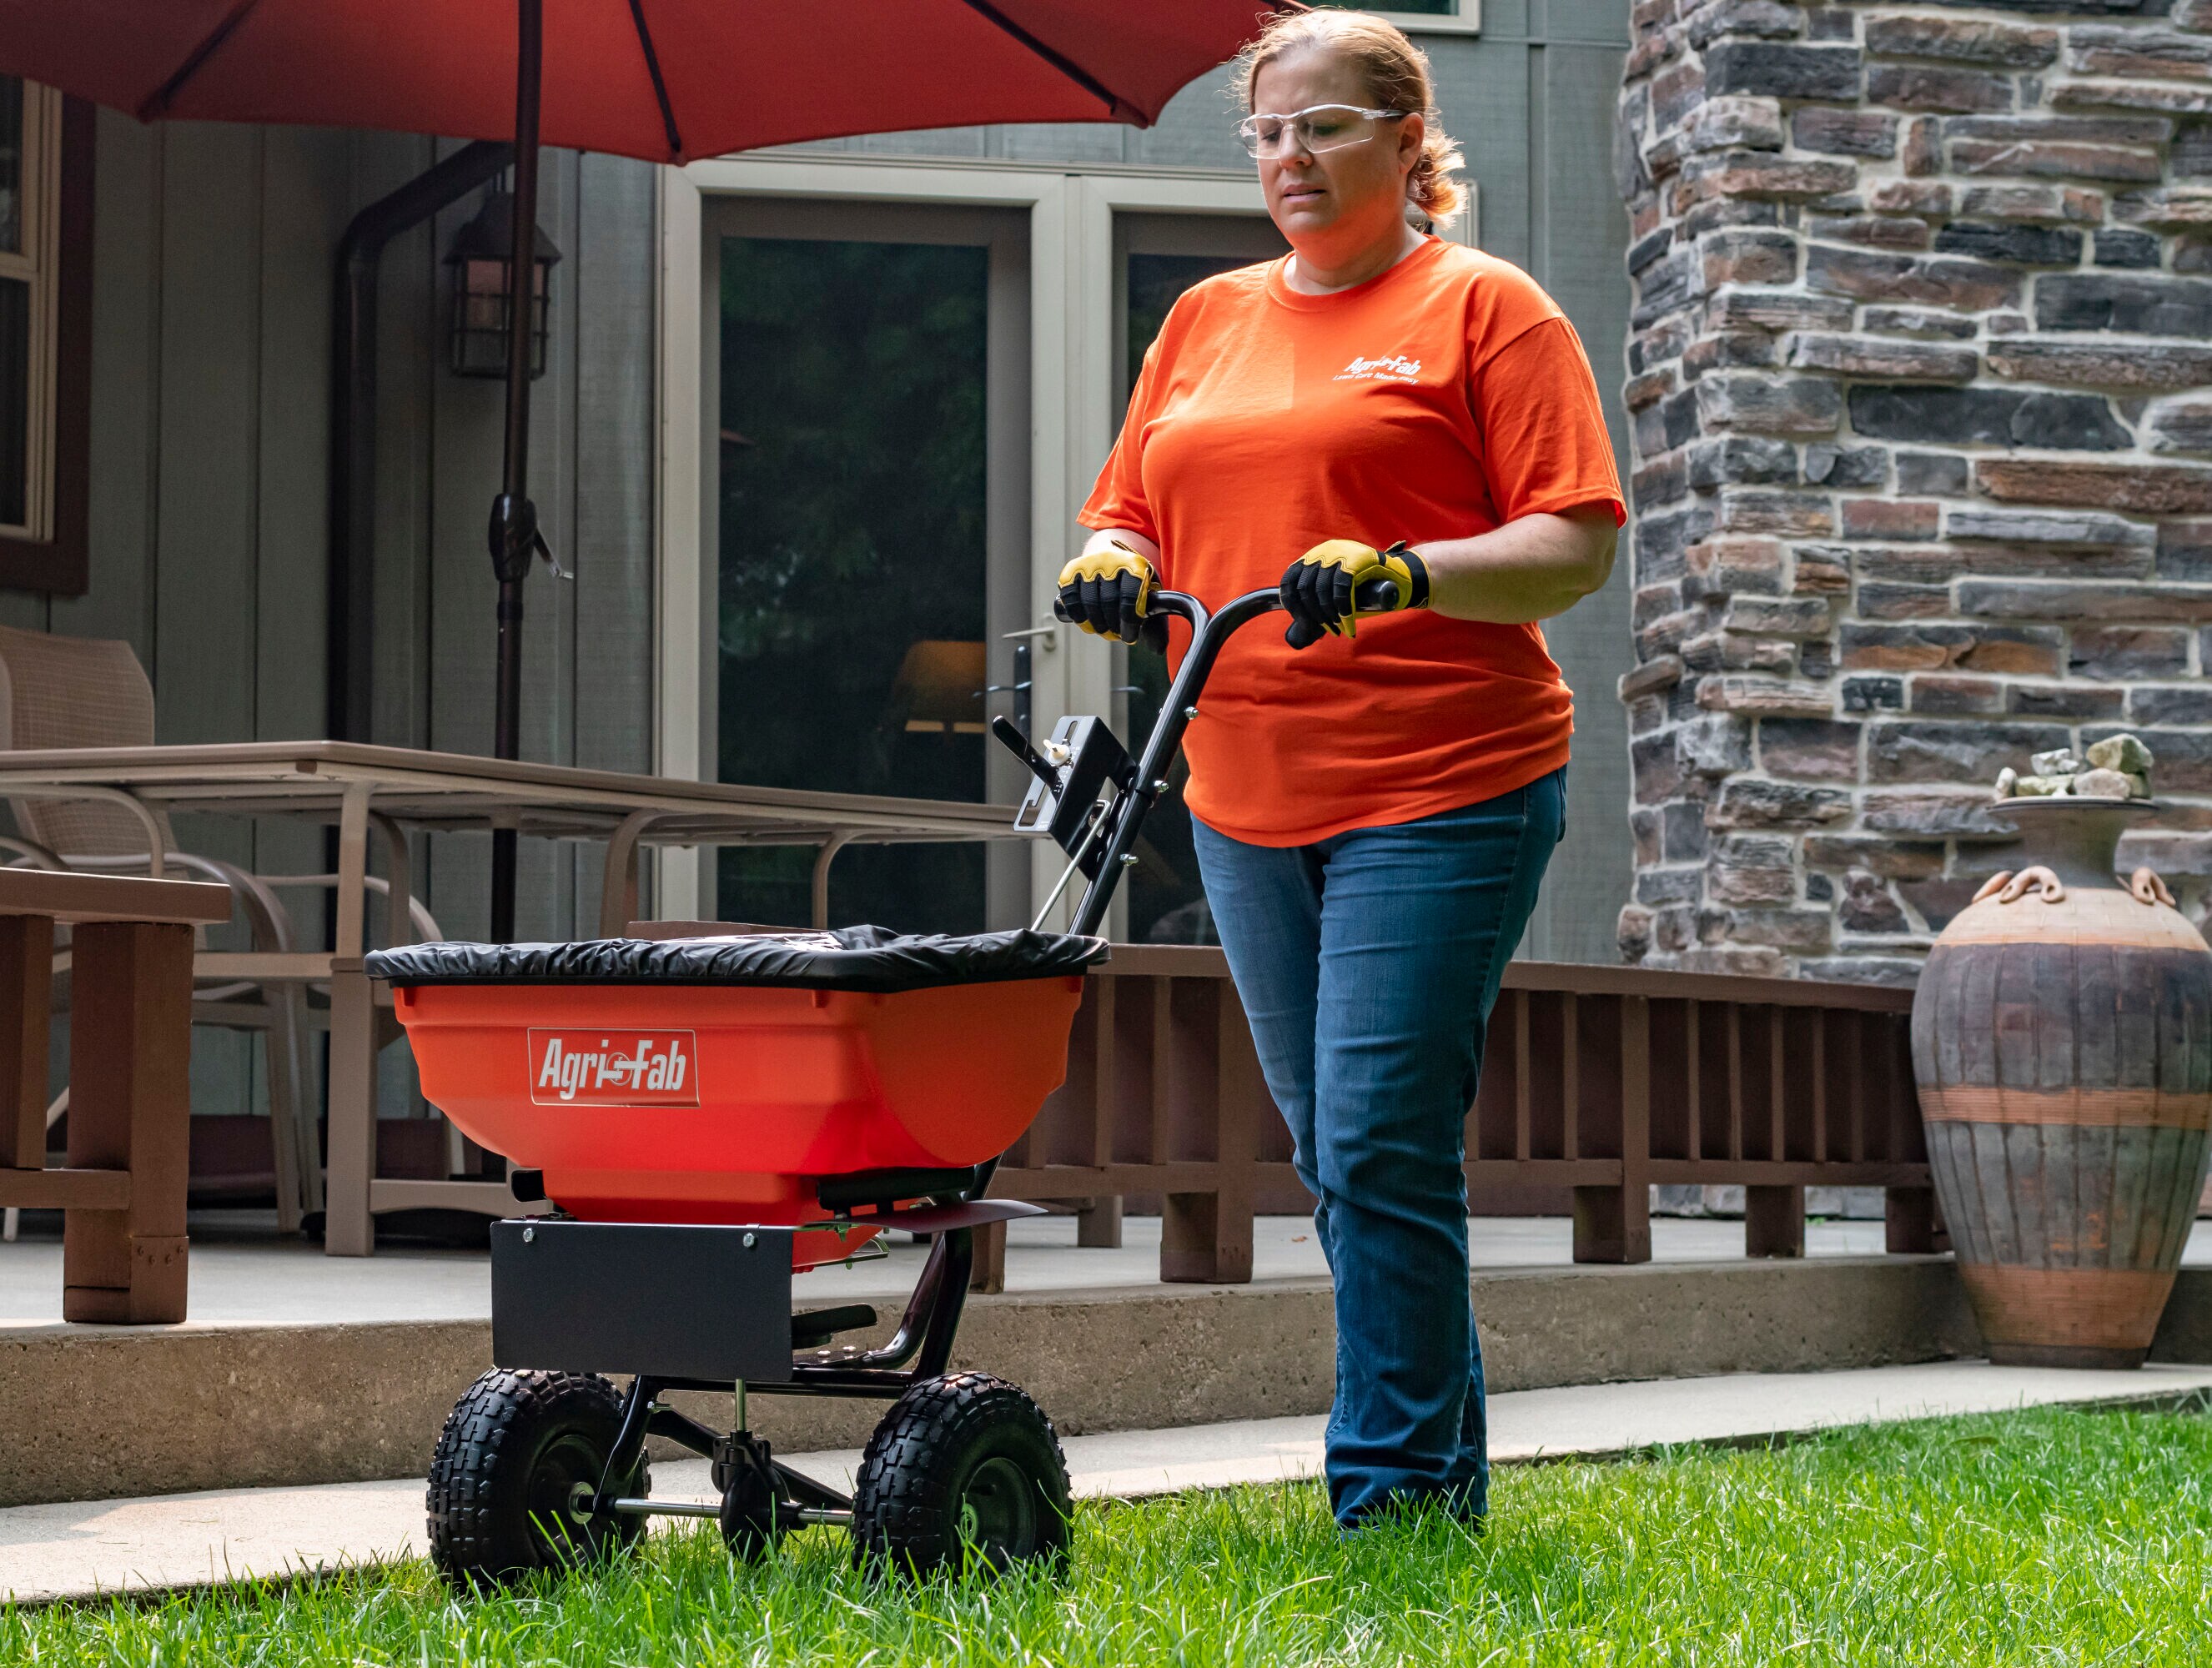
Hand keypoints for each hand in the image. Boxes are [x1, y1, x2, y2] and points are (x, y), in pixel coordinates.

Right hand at [1055, 542, 1165, 648]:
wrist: (1111, 553)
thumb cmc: (1133, 582)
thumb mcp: (1149, 594)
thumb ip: (1156, 621)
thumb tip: (1158, 649)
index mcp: (1135, 564)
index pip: (1131, 595)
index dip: (1129, 621)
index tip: (1129, 637)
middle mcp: (1111, 560)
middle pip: (1109, 600)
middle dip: (1113, 625)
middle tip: (1117, 635)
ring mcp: (1089, 564)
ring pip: (1089, 601)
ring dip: (1096, 624)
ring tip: (1105, 631)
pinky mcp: (1071, 571)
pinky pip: (1071, 599)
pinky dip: (1078, 616)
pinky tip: (1087, 624)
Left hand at [1279, 539, 1429, 645]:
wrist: (1402, 578)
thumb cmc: (1367, 589)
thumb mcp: (1337, 591)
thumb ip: (1320, 601)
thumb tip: (1300, 629)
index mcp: (1315, 556)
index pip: (1290, 579)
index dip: (1292, 604)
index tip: (1303, 621)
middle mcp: (1324, 550)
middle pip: (1305, 587)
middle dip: (1313, 615)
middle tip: (1327, 630)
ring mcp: (1341, 552)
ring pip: (1322, 590)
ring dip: (1329, 616)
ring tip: (1339, 630)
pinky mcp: (1357, 559)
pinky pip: (1342, 590)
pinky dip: (1343, 612)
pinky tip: (1349, 626)